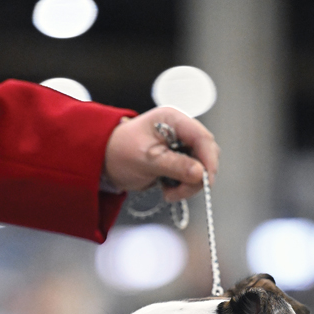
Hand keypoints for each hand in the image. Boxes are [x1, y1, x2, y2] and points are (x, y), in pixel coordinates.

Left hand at [103, 106, 218, 200]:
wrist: (105, 162)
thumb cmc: (119, 153)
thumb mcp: (146, 160)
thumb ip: (175, 165)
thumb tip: (200, 174)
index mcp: (173, 120)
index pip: (202, 137)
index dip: (208, 160)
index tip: (206, 181)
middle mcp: (181, 130)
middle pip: (205, 153)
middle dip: (197, 176)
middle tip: (180, 192)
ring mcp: (181, 146)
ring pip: (201, 167)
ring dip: (190, 184)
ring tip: (169, 193)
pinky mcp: (179, 160)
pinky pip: (192, 175)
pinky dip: (184, 186)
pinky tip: (167, 189)